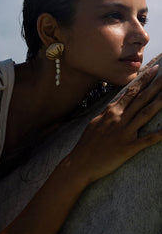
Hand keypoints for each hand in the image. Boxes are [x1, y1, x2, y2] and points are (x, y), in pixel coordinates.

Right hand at [70, 65, 161, 183]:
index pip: (131, 92)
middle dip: (155, 85)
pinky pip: (147, 140)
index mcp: (111, 112)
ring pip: (146, 114)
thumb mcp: (95, 123)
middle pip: (141, 99)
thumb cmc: (86, 145)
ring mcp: (124, 132)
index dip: (144, 80)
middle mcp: (119, 119)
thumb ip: (108, 113)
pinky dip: (159, 134)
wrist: (80, 164)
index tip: (154, 70)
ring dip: (160, 102)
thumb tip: (116, 105)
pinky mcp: (128, 147)